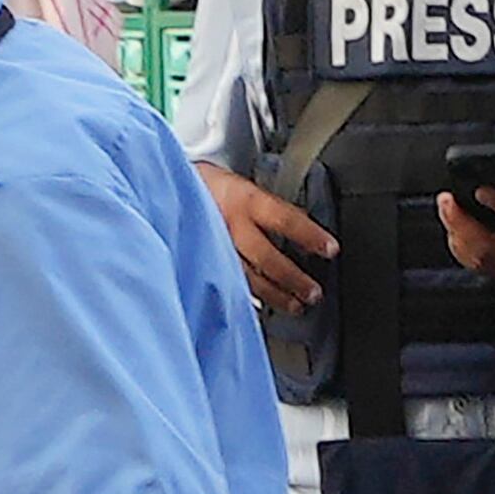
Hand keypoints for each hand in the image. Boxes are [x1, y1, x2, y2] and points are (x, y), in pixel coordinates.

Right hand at [199, 164, 338, 313]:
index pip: (285, 218)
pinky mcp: (200, 262)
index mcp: (243, 199)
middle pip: (267, 256)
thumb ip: (264, 207)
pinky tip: (258, 308)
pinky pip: (225, 283)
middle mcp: (229, 225)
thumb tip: (300, 224)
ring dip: (274, 294)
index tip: (331, 249)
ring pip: (247, 276)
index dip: (309, 235)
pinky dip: (245, 297)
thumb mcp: (238, 185)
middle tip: (313, 293)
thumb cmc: (205, 187)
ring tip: (294, 306)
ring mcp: (212, 246)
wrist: (164, 189)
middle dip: (293, 278)